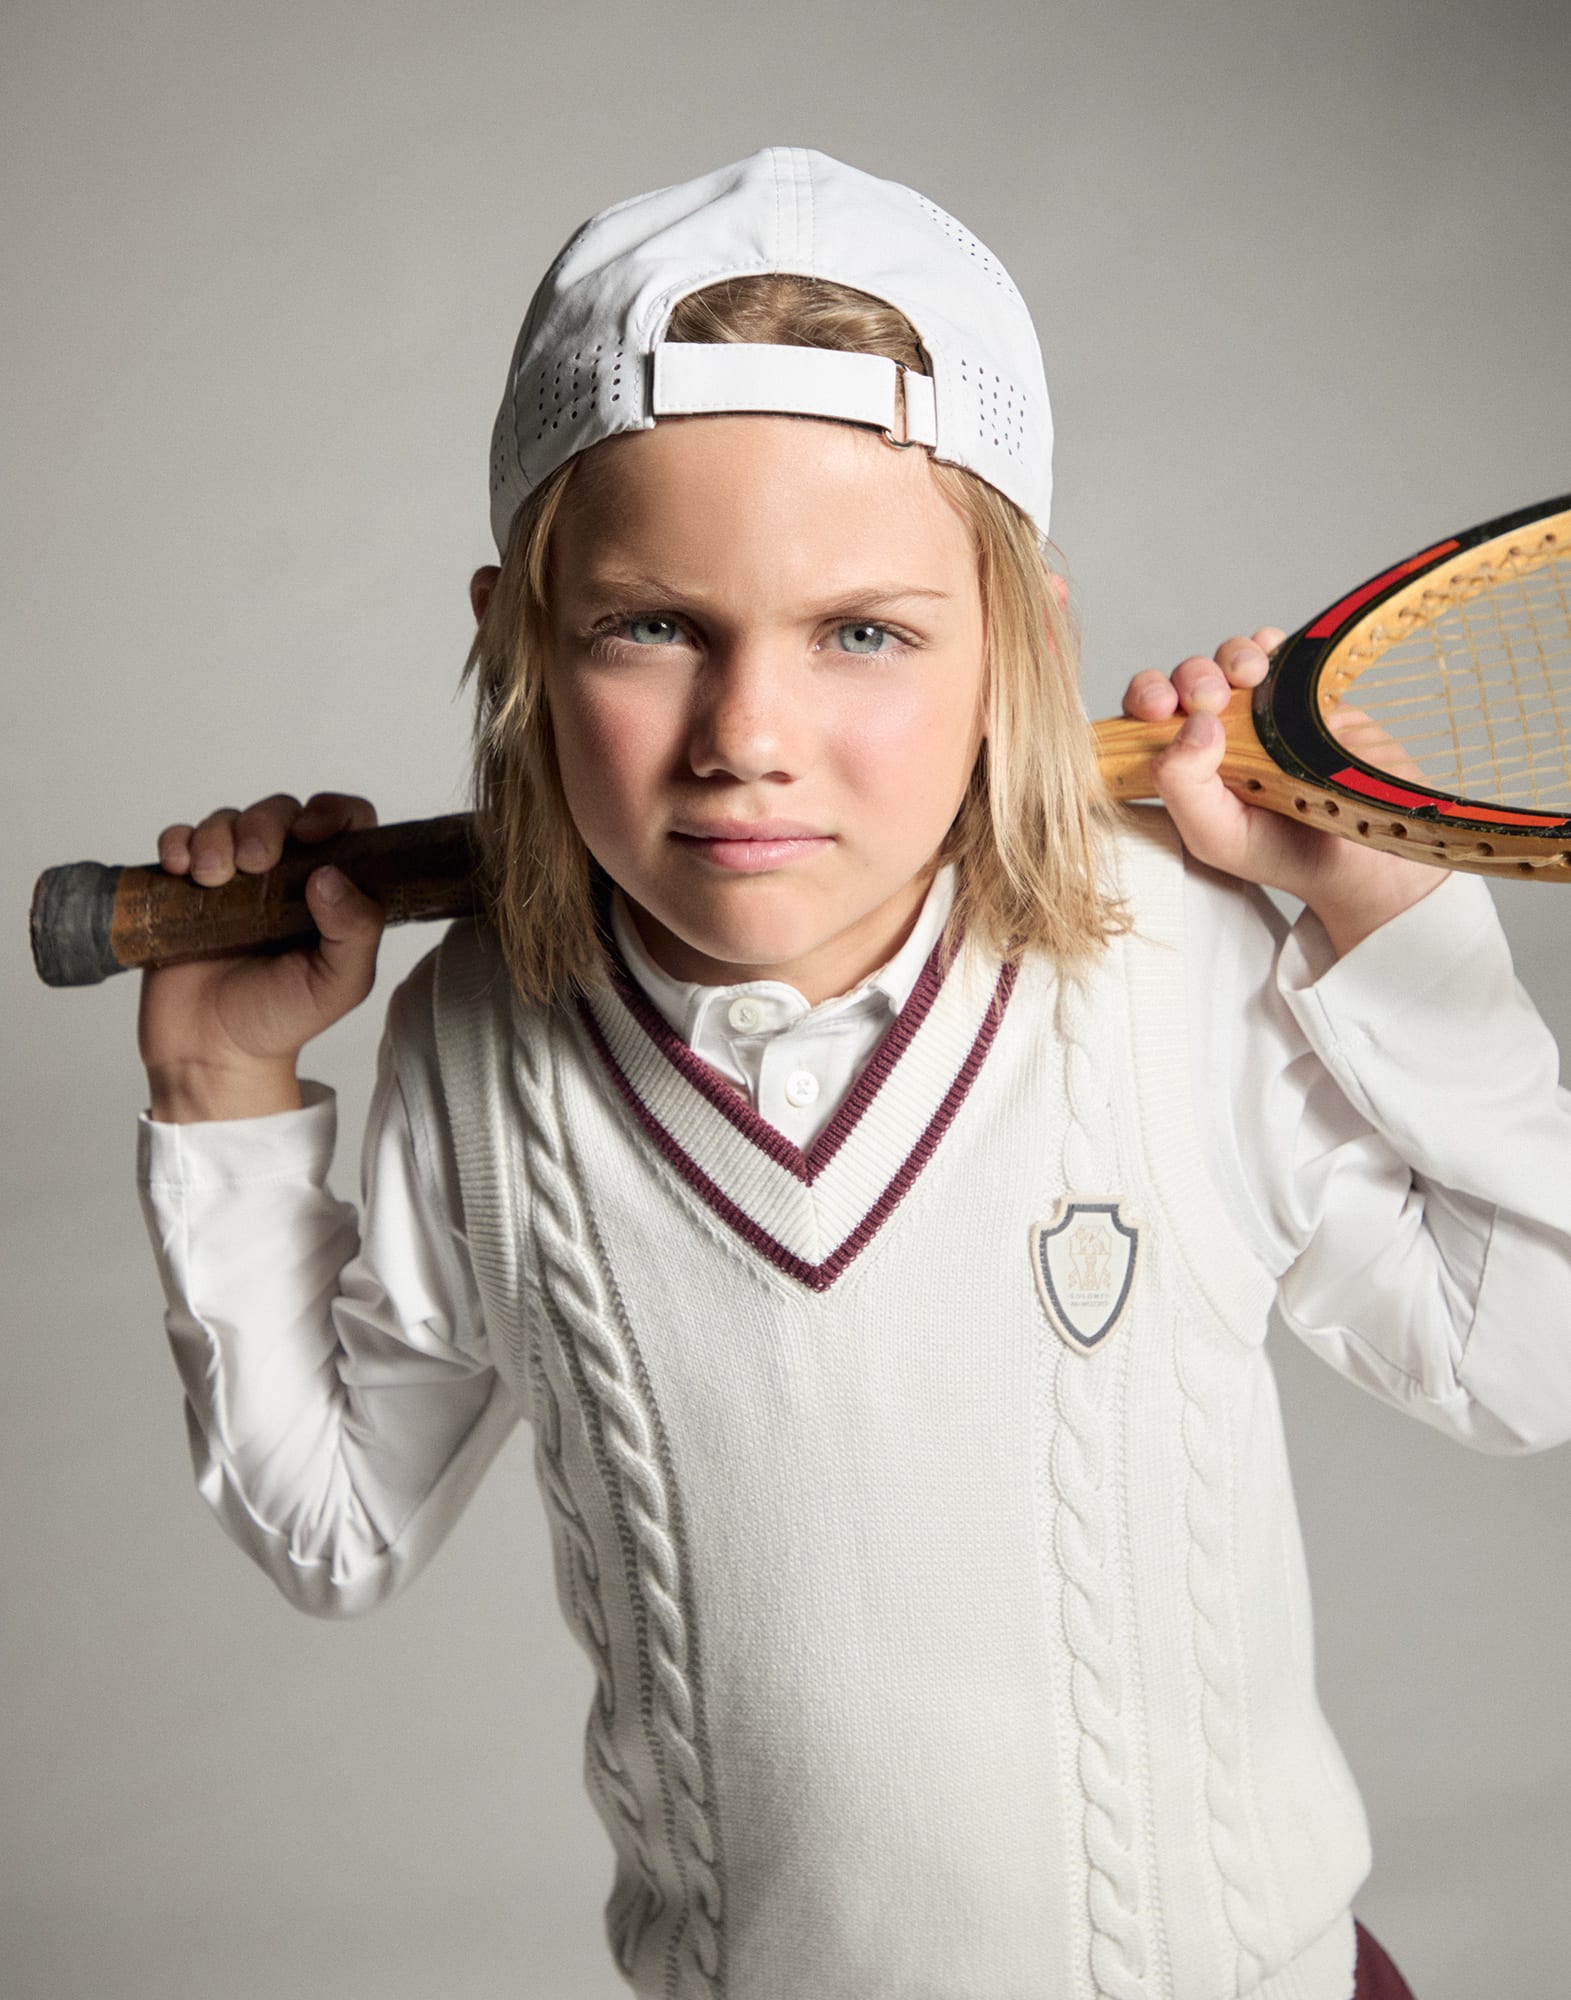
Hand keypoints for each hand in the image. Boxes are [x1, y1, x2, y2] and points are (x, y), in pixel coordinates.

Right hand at [138, 792, 384, 1120]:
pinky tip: (180, 869)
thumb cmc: (281, 1019)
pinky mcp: (188, 887)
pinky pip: (181, 840)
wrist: (212, 1052)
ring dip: (218, 835)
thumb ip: (356, 932)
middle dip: (266, 823)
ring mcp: (235, 879)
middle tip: (255, 863)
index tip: (312, 833)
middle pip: (282, 812)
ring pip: (229, 820)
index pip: (348, 824)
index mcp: (334, 891)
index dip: (333, 812)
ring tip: (211, 878)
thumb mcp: (339, 985)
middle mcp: (286, 877)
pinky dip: (177, 842)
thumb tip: (331, 876)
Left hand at [1121, 632, 1446, 956]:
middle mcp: (1213, 734)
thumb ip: (1184, 788)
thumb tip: (1195, 724)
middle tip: (1210, 699)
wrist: (1366, 853)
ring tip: (1249, 676)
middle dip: (1190, 678)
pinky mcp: (1301, 692)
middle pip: (1182, 682)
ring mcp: (1257, 710)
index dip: (1145, 701)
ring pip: (1225, 660)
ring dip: (1229, 658)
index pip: (1143, 721)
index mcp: (1183, 767)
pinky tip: (1273, 659)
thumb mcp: (1217, 836)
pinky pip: (1276, 650)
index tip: (1160, 706)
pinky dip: (1269, 643)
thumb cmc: (1284, 853)